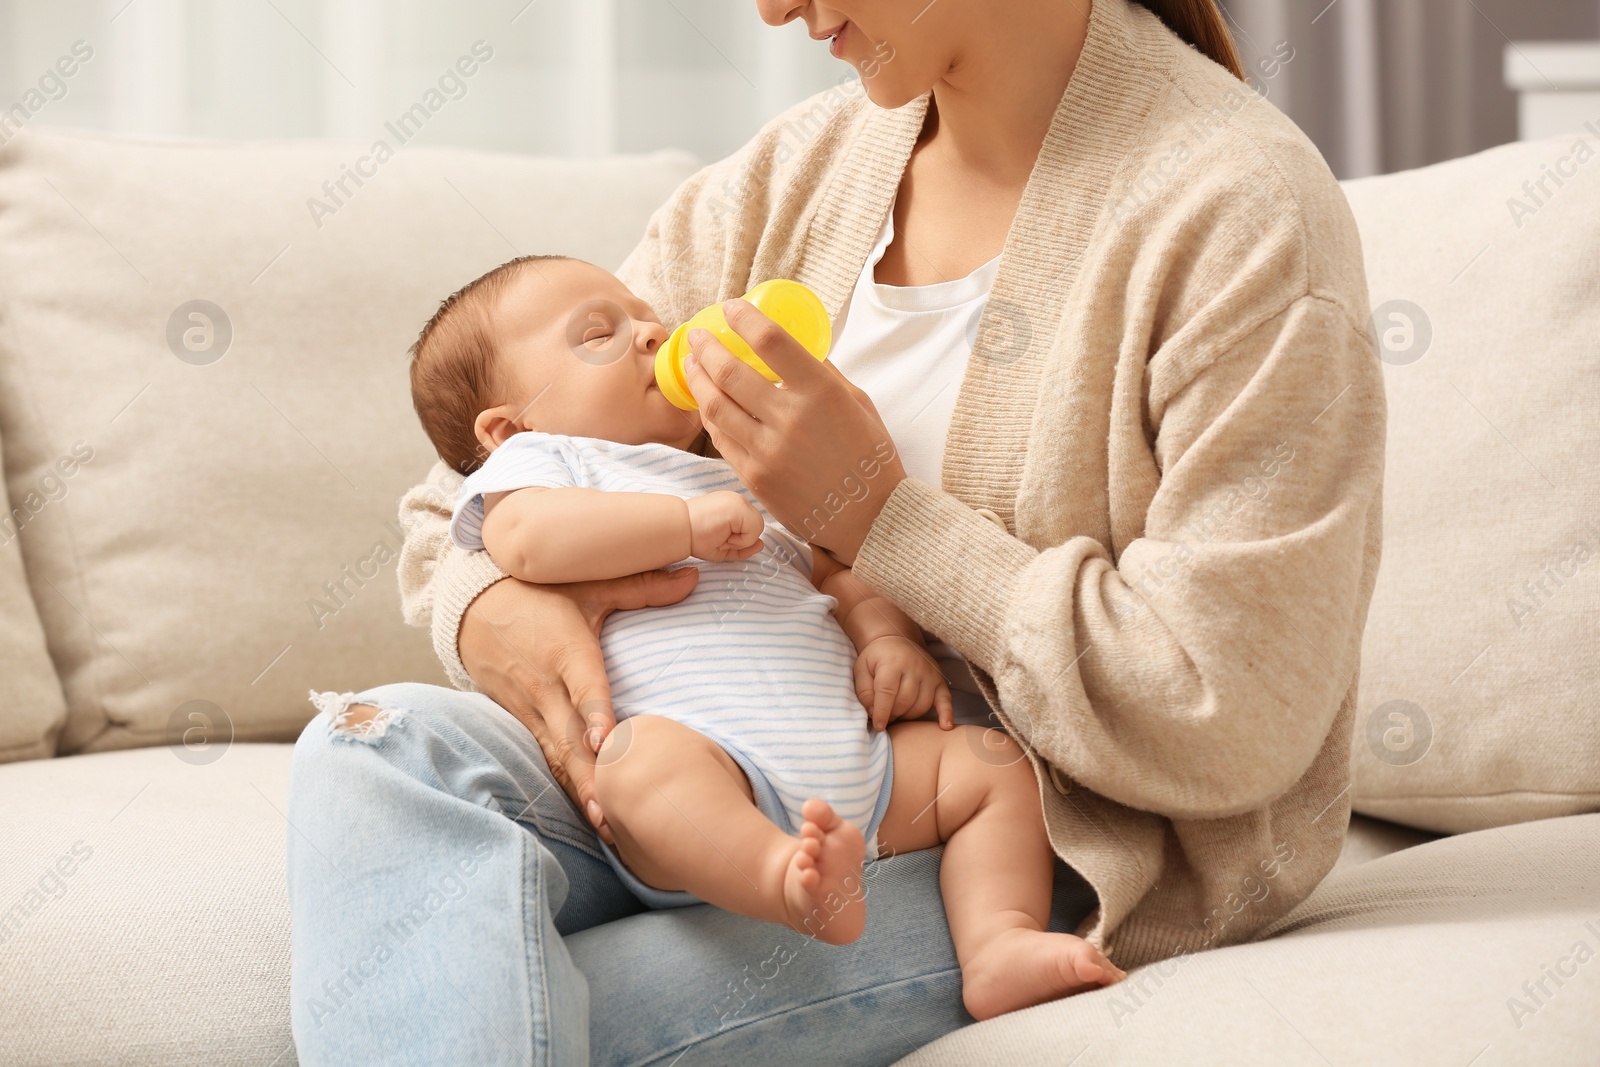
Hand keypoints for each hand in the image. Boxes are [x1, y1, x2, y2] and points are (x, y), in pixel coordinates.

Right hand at [457, 570, 699, 841]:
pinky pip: (548, 757)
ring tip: (606, 827)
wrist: (472, 606)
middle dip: (590, 776)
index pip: (582, 686)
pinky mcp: (524, 721)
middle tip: (613, 811)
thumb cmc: (538, 593)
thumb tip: (695, 576)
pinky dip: (567, 784)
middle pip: (569, 737)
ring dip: (580, 790)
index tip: (605, 741)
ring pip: (557, 756)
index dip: (593, 714)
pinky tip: (590, 813)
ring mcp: (531, 710)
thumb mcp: (589, 584)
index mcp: (564, 651)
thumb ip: (643, 586)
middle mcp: (545, 687)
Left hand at [683, 299, 907, 563]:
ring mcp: (768, 451)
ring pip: (716, 405)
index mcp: (821, 393)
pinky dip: (711, 416)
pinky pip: (721, 439)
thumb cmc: (870, 457)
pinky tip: (708, 402)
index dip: (745, 319)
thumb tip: (792, 348)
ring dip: (698, 378)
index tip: (732, 307)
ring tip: (693, 364)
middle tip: (698, 334)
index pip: (771, 342)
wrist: (871, 519)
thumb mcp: (857, 403)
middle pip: (730, 371)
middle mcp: (790, 419)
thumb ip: (823, 373)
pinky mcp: (754, 478)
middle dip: (707, 346)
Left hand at [853, 635, 954, 732]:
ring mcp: (929, 673)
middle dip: (893, 714)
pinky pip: (945, 699)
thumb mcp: (861, 670)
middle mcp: (914, 666)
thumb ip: (865, 692)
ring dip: (909, 716)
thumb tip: (874, 713)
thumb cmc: (876, 658)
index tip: (878, 726)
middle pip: (905, 701)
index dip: (882, 712)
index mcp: (892, 663)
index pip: (887, 692)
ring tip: (898, 713)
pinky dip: (946, 714)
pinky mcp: (939, 679)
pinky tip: (945, 726)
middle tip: (886, 716)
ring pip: (921, 705)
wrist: (896, 640)